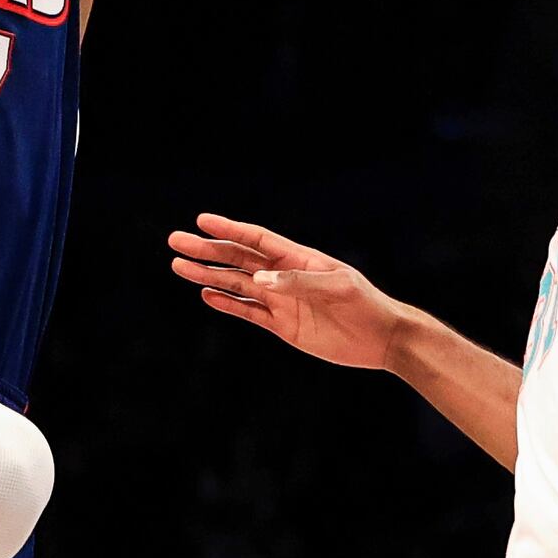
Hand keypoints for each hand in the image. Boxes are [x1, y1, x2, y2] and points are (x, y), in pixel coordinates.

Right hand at [170, 213, 402, 368]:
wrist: (381, 337)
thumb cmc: (365, 304)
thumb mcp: (337, 287)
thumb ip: (298, 282)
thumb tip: (259, 280)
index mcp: (299, 258)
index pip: (257, 239)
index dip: (229, 229)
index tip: (202, 220)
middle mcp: (285, 276)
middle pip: (238, 259)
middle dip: (207, 250)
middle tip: (175, 242)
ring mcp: (281, 300)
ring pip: (237, 284)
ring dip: (208, 275)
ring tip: (179, 267)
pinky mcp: (283, 325)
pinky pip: (249, 312)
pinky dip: (227, 304)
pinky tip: (206, 295)